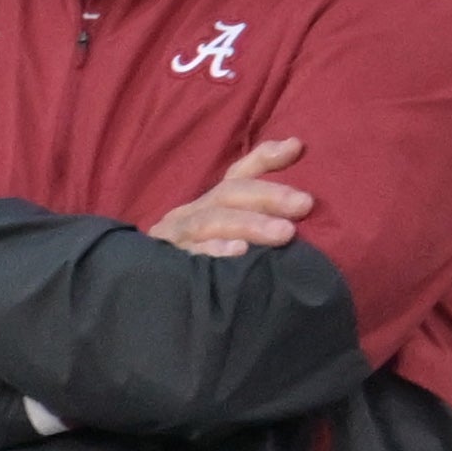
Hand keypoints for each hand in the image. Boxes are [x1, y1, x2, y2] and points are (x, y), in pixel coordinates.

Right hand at [150, 138, 310, 258]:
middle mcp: (191, 215)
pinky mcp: (166, 265)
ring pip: (211, 222)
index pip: (237, 175)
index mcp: (208, 206)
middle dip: (268, 196)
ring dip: (250, 224)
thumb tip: (297, 182)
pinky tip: (238, 253)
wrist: (146, 302)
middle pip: (228, 194)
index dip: (265, 158)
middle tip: (305, 204)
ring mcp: (176, 239)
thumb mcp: (232, 241)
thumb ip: (262, 218)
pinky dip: (214, 252)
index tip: (296, 148)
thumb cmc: (205, 272)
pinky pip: (191, 257)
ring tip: (284, 233)